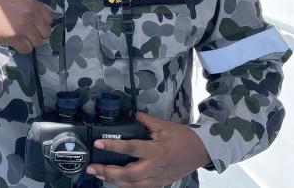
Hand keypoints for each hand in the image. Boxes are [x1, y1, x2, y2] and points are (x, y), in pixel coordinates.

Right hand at [0, 0, 52, 53]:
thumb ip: (30, 7)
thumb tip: (40, 19)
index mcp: (32, 3)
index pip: (49, 19)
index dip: (42, 24)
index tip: (35, 26)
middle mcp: (30, 14)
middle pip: (46, 32)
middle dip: (38, 35)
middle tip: (28, 35)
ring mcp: (23, 26)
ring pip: (38, 42)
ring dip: (30, 43)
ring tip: (21, 39)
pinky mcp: (14, 37)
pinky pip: (27, 49)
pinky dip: (23, 48)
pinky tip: (16, 43)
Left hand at [86, 112, 211, 187]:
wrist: (200, 151)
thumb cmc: (182, 137)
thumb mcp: (163, 125)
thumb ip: (144, 120)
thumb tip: (130, 113)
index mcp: (156, 150)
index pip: (130, 148)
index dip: (113, 146)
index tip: (98, 143)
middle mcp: (155, 167)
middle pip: (128, 174)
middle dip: (108, 172)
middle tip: (92, 168)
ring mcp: (157, 178)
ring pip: (132, 186)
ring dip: (113, 181)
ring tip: (99, 175)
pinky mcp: (159, 184)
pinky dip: (126, 187)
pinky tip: (115, 183)